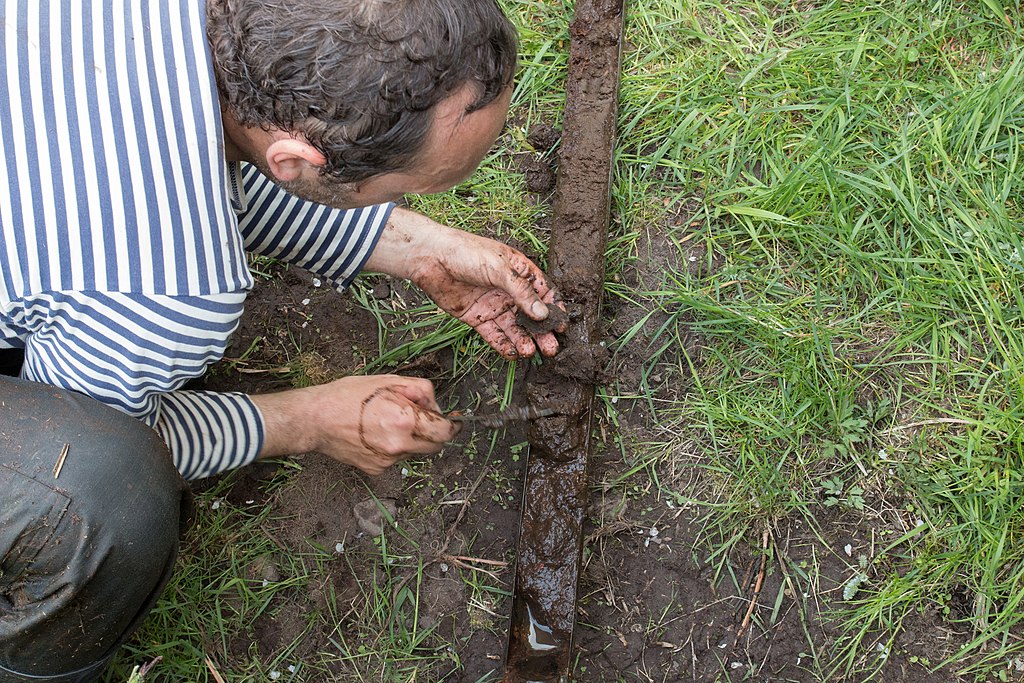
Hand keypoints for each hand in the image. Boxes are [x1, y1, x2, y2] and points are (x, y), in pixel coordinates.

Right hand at [253, 375, 458, 474]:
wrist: (315, 420)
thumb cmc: (348, 395)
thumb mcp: (388, 381)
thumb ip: (421, 391)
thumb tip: (437, 407)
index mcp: (405, 420)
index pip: (445, 432)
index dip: (452, 425)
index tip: (453, 422)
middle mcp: (399, 445)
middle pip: (434, 446)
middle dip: (432, 433)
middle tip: (416, 418)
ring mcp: (388, 460)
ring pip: (414, 452)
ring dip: (410, 440)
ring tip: (385, 423)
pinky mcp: (377, 469)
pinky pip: (395, 459)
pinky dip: (392, 448)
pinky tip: (374, 435)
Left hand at [364, 208, 564, 359]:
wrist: (431, 258)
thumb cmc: (467, 252)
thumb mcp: (500, 268)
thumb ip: (522, 292)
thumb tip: (542, 313)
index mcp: (519, 272)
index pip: (543, 293)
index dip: (553, 309)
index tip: (561, 326)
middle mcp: (509, 291)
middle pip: (531, 315)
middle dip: (542, 332)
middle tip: (551, 348)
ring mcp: (494, 305)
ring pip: (514, 327)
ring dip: (524, 341)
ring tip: (532, 353)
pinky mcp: (477, 318)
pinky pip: (494, 334)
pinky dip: (504, 345)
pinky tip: (513, 354)